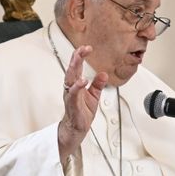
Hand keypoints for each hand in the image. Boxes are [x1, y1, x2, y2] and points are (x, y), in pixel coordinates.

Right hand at [58, 45, 108, 163]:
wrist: (77, 128)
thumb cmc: (82, 111)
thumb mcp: (94, 96)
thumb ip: (98, 84)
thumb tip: (104, 74)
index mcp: (76, 84)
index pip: (77, 67)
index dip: (80, 56)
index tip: (86, 47)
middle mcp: (71, 87)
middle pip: (72, 69)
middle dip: (77, 58)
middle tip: (82, 48)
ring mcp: (71, 95)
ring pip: (71, 79)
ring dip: (75, 68)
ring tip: (79, 58)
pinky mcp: (73, 104)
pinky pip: (74, 94)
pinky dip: (78, 87)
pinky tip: (83, 81)